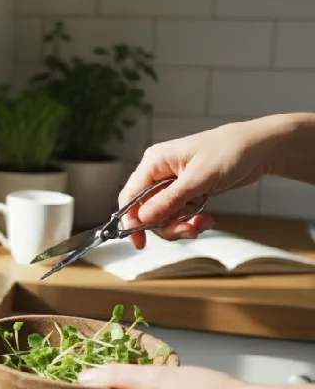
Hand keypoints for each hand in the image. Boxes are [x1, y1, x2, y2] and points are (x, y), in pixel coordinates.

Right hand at [118, 115, 299, 248]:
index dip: (131, 220)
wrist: (259, 148)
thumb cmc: (229, 152)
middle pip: (147, 210)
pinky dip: (192, 221)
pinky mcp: (188, 192)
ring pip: (164, 216)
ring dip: (182, 225)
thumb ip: (169, 199)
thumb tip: (143, 218)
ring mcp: (174, 184)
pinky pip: (180, 214)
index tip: (139, 241)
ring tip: (201, 224)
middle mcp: (160, 173)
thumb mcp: (198, 178)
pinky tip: (207, 219)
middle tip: (186, 231)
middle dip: (166, 225)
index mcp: (154, 163)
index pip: (130, 195)